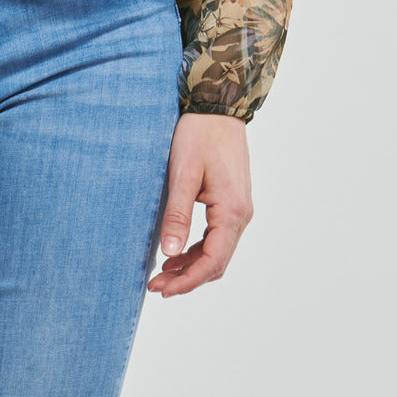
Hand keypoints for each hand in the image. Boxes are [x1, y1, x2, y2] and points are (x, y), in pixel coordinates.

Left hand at [147, 111, 253, 297]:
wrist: (217, 106)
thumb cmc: (199, 134)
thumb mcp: (183, 173)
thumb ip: (178, 214)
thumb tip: (169, 253)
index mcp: (232, 211)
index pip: (212, 262)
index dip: (187, 281)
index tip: (161, 289)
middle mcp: (241, 215)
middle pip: (216, 262)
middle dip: (187, 278)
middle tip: (155, 286)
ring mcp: (238, 209)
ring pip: (217, 251)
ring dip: (191, 266)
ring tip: (162, 274)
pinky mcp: (231, 201)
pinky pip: (217, 236)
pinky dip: (197, 249)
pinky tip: (176, 251)